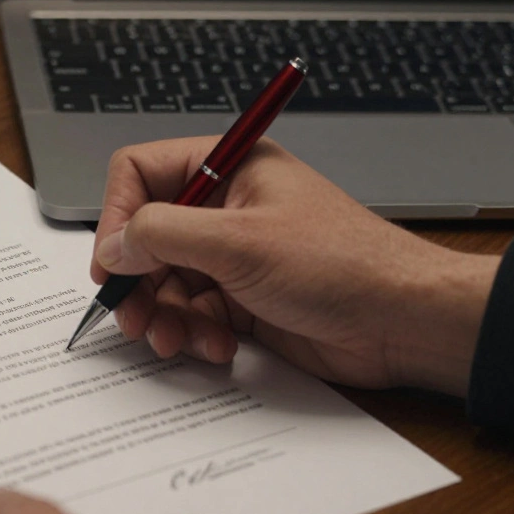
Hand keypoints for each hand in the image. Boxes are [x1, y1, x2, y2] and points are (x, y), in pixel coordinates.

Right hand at [91, 137, 500, 396]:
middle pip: (146, 236)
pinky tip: (216, 346)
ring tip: (172, 338)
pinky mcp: (243, 299)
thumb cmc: (341, 264)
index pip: (141, 173)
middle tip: (131, 315)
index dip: (117, 215)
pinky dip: (194, 334)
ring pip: (164, 281)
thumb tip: (113, 246)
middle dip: (137, 280)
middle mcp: (226, 207)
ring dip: (162, 315)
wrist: (401, 322)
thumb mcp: (239, 242)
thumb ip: (163, 236)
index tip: (112, 261)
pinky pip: (192, 314)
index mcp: (229, 167)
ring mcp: (233, 255)